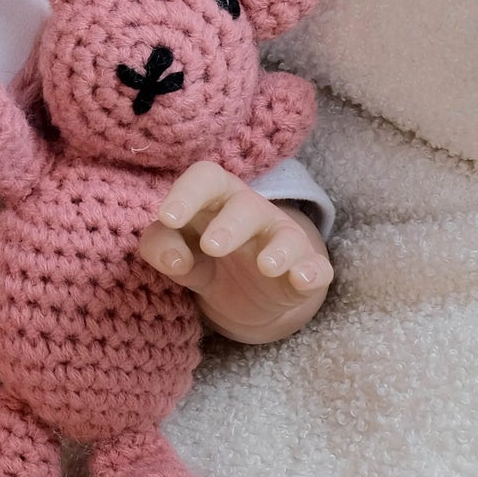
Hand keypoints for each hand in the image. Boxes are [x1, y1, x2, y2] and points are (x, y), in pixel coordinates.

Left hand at [136, 160, 332, 343]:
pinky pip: (316, 267)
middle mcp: (252, 214)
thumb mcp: (176, 255)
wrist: (245, 299)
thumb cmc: (204, 260)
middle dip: (230, 224)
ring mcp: (283, 242)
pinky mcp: (305, 271)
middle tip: (211, 248)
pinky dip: (312, 272)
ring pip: (287, 236)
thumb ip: (160, 247)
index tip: (168, 217)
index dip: (187, 192)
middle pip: (245, 206)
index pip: (206, 178)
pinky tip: (301, 279)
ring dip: (278, 250)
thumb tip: (172, 258)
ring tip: (265, 266)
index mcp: (216, 200)